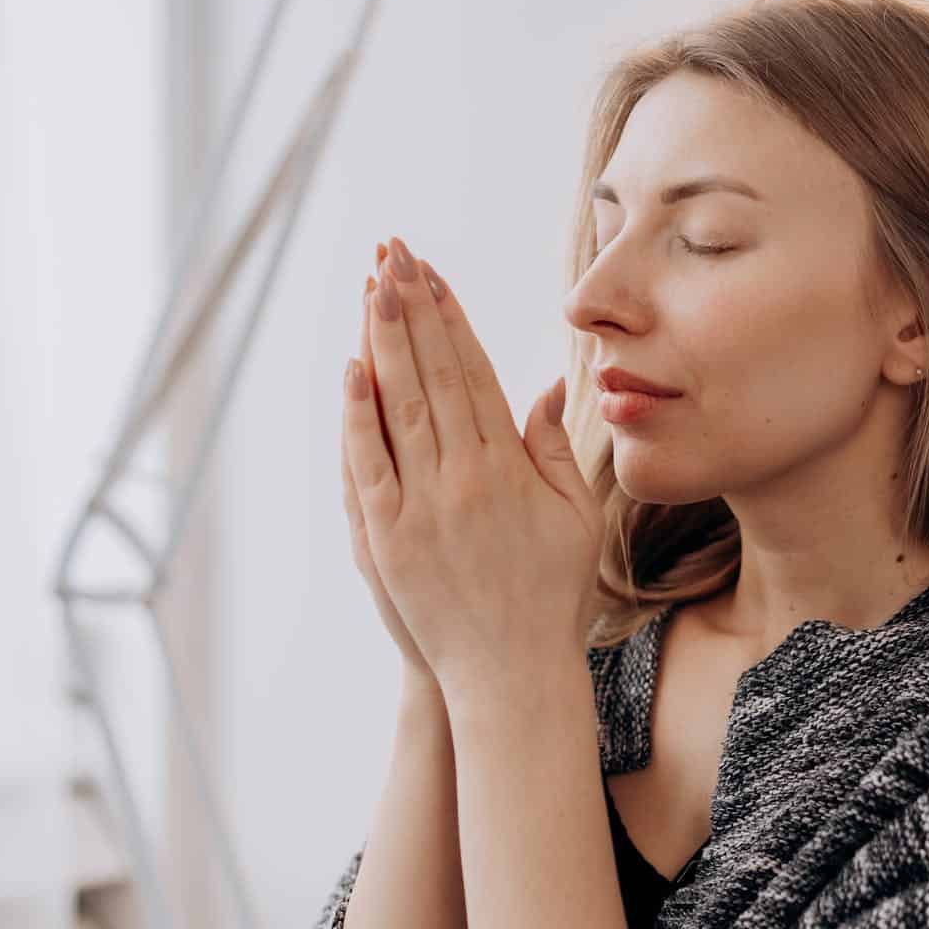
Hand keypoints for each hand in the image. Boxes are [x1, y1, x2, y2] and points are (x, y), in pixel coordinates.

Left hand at [341, 236, 601, 690]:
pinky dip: (357, 416)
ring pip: (398, 406)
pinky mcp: (386, 540)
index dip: (452, 319)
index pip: (473, 373)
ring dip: (384, 342)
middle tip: (395, 253)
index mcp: (510, 468)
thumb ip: (556, 449)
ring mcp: (421, 507)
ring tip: (373, 286)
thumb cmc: (552, 597)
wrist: (512, 674)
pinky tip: (353, 369)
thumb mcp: (575, 518)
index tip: (435, 274)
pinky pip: (368, 465)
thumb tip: (546, 386)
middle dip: (412, 309)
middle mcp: (464, 478)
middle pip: (432, 374)